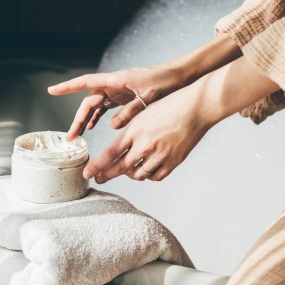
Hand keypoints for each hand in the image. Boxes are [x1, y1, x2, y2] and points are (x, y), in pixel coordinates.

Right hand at [48, 64, 187, 139]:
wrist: (179, 76)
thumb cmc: (165, 81)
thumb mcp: (148, 97)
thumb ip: (130, 110)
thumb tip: (111, 125)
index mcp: (116, 80)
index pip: (86, 82)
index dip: (68, 87)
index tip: (51, 91)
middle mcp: (114, 84)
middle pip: (90, 101)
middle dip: (79, 118)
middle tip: (71, 136)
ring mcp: (119, 90)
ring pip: (97, 106)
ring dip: (88, 120)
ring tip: (79, 136)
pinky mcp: (125, 96)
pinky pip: (107, 107)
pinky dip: (100, 117)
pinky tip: (95, 127)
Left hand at [81, 56, 279, 182]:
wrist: (196, 107)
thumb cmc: (170, 106)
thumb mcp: (144, 113)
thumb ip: (131, 131)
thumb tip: (119, 148)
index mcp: (135, 130)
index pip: (110, 153)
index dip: (97, 166)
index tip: (87, 173)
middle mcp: (145, 145)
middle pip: (120, 168)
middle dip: (106, 175)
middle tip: (98, 179)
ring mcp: (160, 155)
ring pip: (138, 175)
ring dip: (129, 174)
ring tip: (125, 170)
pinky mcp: (173, 162)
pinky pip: (155, 176)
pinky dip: (147, 175)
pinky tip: (144, 170)